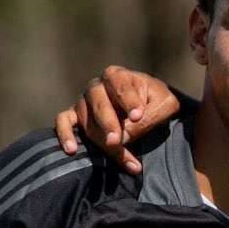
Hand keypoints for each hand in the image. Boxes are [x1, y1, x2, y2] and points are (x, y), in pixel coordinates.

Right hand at [56, 67, 180, 172]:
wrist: (150, 107)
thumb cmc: (157, 102)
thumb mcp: (164, 105)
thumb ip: (149, 117)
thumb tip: (124, 136)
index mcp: (118, 76)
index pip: (120, 86)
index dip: (128, 101)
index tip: (137, 116)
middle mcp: (97, 86)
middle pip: (99, 104)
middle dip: (109, 123)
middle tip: (116, 139)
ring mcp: (84, 101)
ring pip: (86, 120)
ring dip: (99, 139)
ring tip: (114, 151)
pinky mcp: (75, 116)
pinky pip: (63, 121)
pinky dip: (65, 134)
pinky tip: (71, 149)